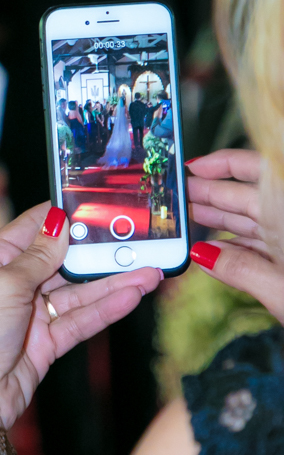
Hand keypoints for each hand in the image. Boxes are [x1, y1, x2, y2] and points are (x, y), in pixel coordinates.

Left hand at [0, 203, 161, 430]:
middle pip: (60, 260)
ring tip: (149, 273)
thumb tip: (58, 223)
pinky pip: (80, 319)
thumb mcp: (4, 284)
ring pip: (77, 292)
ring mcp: (30, 312)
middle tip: (135, 240)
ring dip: (112, 283)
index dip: (61, 216)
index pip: (30, 227)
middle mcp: (10, 282)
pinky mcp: (46, 341)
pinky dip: (106, 309)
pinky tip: (132, 296)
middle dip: (96, 252)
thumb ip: (37, 256)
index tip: (94, 205)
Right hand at [187, 150, 283, 323]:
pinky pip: (268, 241)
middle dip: (213, 194)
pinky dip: (244, 243)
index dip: (218, 163)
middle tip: (181, 197)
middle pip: (249, 193)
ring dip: (224, 219)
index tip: (192, 167)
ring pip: (257, 218)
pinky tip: (221, 250)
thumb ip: (238, 268)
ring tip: (193, 220)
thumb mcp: (279, 291)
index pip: (249, 167)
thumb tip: (204, 255)